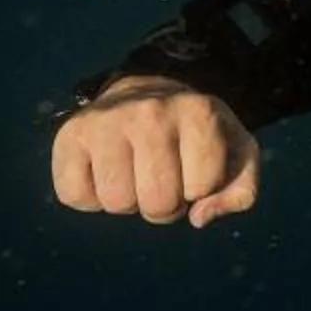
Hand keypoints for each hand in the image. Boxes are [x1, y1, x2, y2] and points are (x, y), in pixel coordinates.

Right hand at [51, 75, 260, 227]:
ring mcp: (106, 120)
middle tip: (161, 177)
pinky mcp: (69, 134)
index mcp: (198, 111)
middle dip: (164, 204)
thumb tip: (200, 217)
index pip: (201, 187)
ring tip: (134, 172)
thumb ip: (241, 192)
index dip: (199, 189)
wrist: (146, 92)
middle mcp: (150, 111)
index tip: (193, 167)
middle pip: (157, 201)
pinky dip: (90, 198)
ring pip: (116, 203)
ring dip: (127, 201)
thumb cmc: (195, 135)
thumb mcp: (235, 154)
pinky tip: (104, 172)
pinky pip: (74, 197)